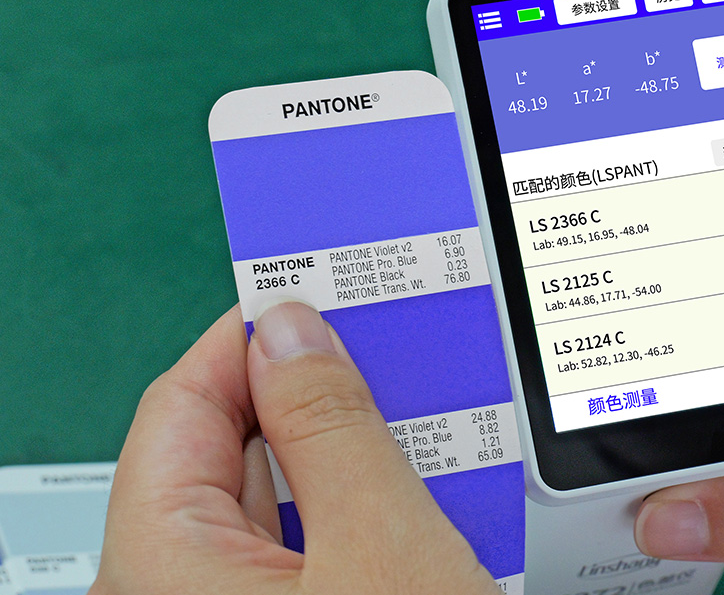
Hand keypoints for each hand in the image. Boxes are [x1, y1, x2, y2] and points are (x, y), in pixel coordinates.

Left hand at [91, 302, 497, 594]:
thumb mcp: (382, 545)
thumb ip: (332, 428)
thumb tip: (292, 333)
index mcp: (162, 566)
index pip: (183, 404)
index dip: (252, 338)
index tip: (319, 294)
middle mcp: (176, 587)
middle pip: (232, 449)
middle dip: (318, 396)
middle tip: (388, 354)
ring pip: (276, 497)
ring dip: (349, 455)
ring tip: (423, 423)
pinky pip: (303, 540)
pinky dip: (356, 506)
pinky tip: (416, 488)